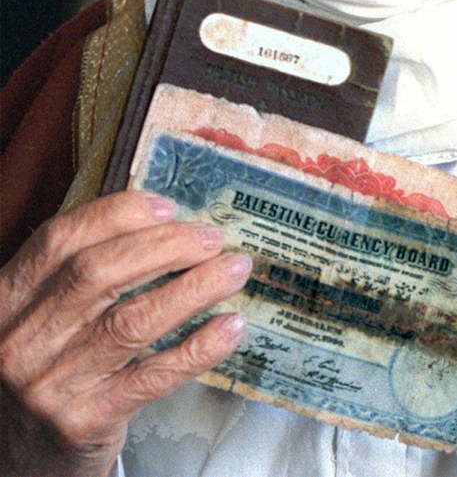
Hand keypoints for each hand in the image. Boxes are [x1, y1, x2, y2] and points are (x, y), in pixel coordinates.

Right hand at [0, 191, 250, 476]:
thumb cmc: (49, 374)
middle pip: (100, 272)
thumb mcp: (43, 321)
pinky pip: (154, 374)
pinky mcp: (86, 419)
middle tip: (213, 239)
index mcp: (8, 299)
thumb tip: (166, 230)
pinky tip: (230, 327)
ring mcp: (51, 382)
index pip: (61, 240)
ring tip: (234, 271)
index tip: (169, 207)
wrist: (22, 458)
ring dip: (194, 289)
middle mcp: (21, 338)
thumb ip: (81, 280)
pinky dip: (199, 347)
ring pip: (133, 320)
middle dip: (167, 246)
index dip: (119, 215)